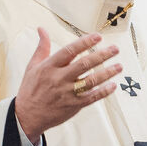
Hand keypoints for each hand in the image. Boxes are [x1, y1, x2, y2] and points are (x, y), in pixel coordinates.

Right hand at [14, 28, 120, 142]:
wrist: (27, 116)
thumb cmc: (31, 89)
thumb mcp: (33, 66)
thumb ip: (42, 47)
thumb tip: (41, 29)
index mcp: (49, 67)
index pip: (69, 51)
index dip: (84, 43)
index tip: (98, 37)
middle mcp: (59, 79)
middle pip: (84, 65)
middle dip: (101, 56)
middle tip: (115, 49)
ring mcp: (67, 93)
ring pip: (91, 81)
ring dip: (107, 73)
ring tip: (119, 66)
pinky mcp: (73, 105)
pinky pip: (92, 98)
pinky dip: (103, 92)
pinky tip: (113, 85)